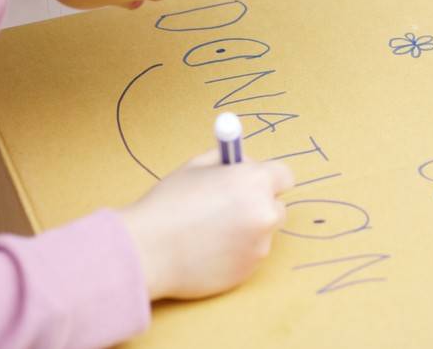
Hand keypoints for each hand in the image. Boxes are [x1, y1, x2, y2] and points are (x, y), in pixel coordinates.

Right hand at [117, 150, 293, 299]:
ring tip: (209, 232)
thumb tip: (244, 162)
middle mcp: (264, 214)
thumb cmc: (168, 205)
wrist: (148, 251)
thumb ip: (226, 160)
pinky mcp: (249, 271)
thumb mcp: (195, 167)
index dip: (267, 178)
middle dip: (259, 205)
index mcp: (253, 182)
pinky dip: (236, 253)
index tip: (253, 182)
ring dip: (246, 231)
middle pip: (278, 206)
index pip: (284, 176)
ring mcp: (259, 246)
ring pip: (262, 233)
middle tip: (228, 208)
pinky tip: (207, 250)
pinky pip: (249, 256)